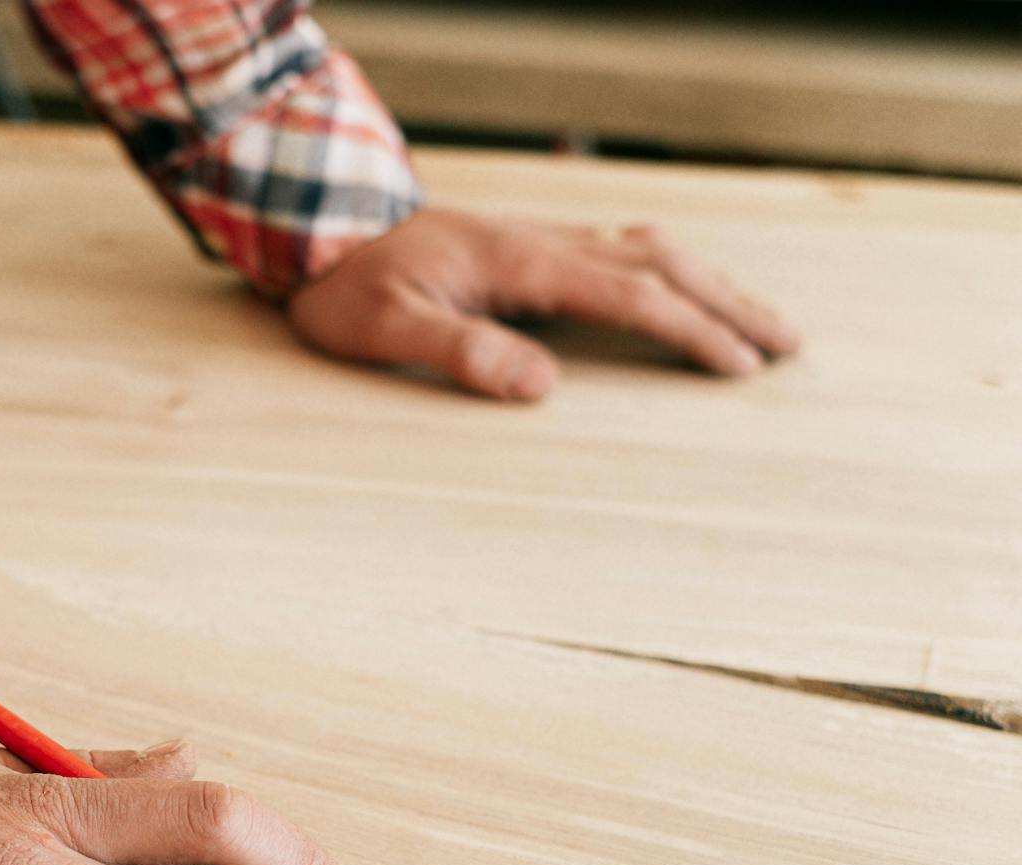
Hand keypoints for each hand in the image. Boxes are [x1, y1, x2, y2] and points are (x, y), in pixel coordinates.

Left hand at [288, 208, 800, 400]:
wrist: (321, 233)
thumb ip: (461, 352)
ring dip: (710, 284)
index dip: (690, 329)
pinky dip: (672, 272)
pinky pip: (622, 252)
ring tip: (761, 323)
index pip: (629, 295)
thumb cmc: (347, 288)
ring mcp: (542, 239)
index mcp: (519, 262)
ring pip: (650, 251)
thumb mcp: (386, 330)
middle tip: (788, 345)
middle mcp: (543, 241)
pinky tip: (688, 291)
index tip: (739, 364)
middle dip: (728, 304)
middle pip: (661, 264)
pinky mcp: (532, 247)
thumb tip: (542, 386)